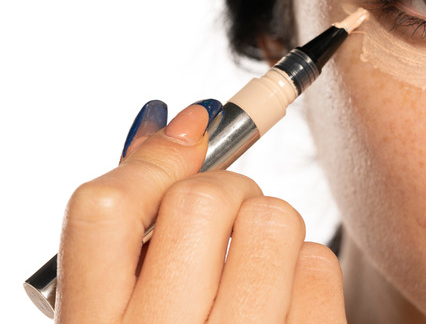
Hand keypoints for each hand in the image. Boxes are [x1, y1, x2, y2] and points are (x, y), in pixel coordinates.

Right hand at [55, 100, 345, 322]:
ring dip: (267, 225)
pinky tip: (283, 301)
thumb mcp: (113, 311)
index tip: (191, 132)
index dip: (152, 158)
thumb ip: (129, 227)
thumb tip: (177, 121)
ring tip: (252, 265)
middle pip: (201, 201)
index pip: (104, 208)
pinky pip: (321, 265)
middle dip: (221, 190)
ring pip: (272, 221)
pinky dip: (307, 267)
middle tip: (221, 216)